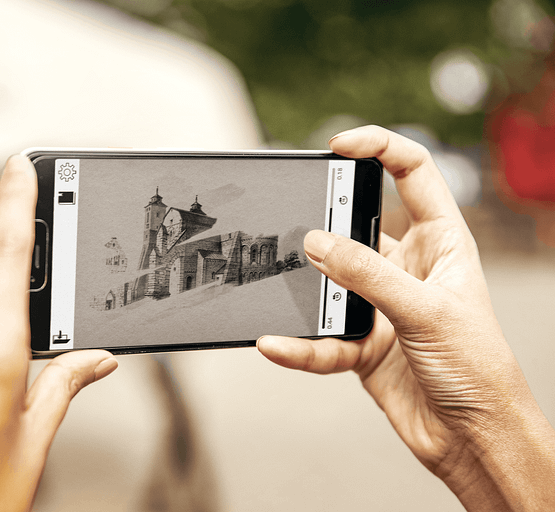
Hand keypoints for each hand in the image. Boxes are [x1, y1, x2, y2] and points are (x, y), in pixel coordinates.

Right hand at [258, 126, 554, 510]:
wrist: (473, 438)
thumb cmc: (478, 369)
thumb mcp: (427, 311)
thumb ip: (369, 275)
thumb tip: (316, 242)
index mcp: (443, 242)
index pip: (413, 174)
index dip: (379, 148)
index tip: (339, 145)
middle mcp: (408, 268)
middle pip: (357, 227)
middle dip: (325, 224)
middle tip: (295, 224)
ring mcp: (381, 305)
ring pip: (330, 284)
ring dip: (306, 291)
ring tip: (279, 286)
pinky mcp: (360, 342)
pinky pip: (319, 336)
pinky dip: (298, 344)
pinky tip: (277, 344)